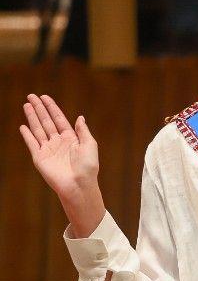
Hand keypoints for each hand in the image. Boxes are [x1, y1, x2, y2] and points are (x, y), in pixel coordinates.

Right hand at [20, 94, 105, 236]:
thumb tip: (80, 117)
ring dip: (32, 117)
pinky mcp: (39, 158)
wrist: (79, 185)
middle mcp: (58, 143)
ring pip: (38, 129)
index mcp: (71, 139)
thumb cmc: (88, 167)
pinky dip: (27, 135)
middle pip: (46, 121)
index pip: (59, 119)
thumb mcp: (90, 145)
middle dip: (39, 109)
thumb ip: (83, 131)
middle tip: (31, 96)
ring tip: (27, 105)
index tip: (45, 97)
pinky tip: (23, 126)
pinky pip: (32, 143)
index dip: (52, 108)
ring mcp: (48, 150)